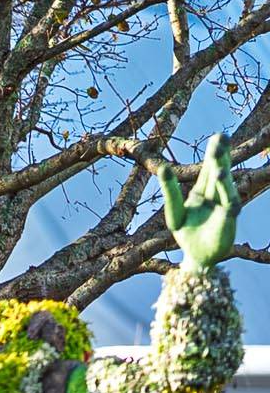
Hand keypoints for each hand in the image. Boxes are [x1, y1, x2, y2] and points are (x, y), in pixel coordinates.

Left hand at [162, 133, 240, 273]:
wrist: (198, 257)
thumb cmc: (186, 233)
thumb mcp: (175, 213)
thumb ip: (171, 193)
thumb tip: (164, 167)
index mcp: (201, 193)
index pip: (204, 172)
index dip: (211, 156)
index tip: (217, 136)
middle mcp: (214, 197)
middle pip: (217, 173)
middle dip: (219, 156)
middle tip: (221, 137)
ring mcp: (222, 207)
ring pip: (222, 188)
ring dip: (220, 174)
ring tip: (217, 162)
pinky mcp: (227, 221)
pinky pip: (228, 206)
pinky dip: (226, 196)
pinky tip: (224, 187)